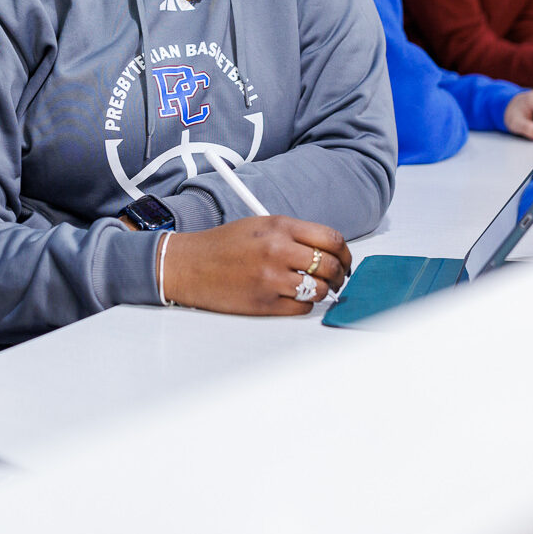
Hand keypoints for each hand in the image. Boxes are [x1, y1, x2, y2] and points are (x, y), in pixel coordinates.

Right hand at [164, 215, 352, 314]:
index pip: (331, 239)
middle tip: (335, 279)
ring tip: (309, 288)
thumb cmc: (222, 245)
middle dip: (338, 276)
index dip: (344, 252)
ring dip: (319, 291)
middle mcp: (278, 250)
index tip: (343, 259)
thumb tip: (327, 251)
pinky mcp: (264, 303)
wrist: (188, 265)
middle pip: (331, 266)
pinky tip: (290, 296)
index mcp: (279, 226)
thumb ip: (293, 234)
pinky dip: (301, 304)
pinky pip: (301, 308)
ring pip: (318, 290)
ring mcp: (271, 278)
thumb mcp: (259, 225)